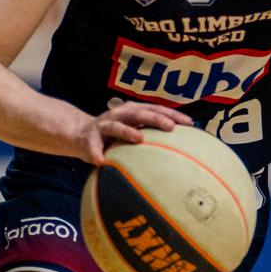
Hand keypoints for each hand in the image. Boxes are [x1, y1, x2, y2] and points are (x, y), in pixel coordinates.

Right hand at [71, 102, 191, 165]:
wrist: (81, 134)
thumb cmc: (116, 134)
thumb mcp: (134, 129)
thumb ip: (152, 132)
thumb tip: (183, 144)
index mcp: (132, 111)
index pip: (155, 109)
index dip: (172, 114)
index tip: (189, 123)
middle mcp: (119, 115)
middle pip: (139, 113)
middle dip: (155, 119)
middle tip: (170, 127)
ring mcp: (103, 125)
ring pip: (116, 126)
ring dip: (128, 131)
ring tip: (139, 138)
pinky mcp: (89, 139)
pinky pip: (93, 148)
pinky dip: (97, 153)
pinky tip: (102, 162)